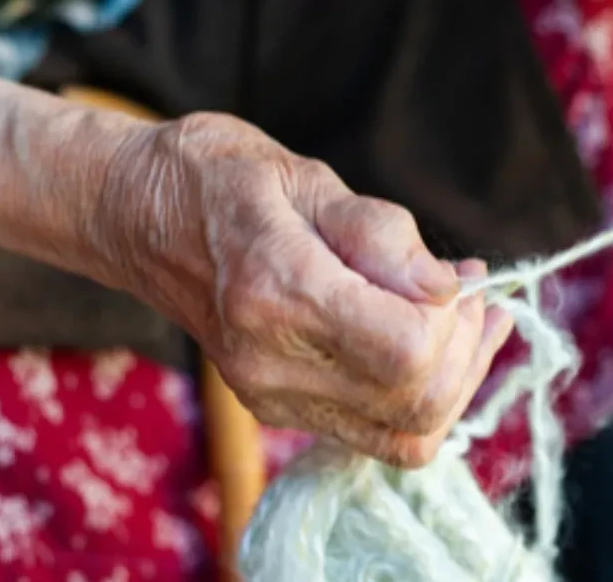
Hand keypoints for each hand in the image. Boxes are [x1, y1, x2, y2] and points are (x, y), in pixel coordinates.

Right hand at [90, 112, 514, 466]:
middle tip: (474, 293)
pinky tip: (432, 347)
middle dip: (466, 351)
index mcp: (277, 292)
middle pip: (415, 402)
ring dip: (456, 381)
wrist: (137, 215)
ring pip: (405, 434)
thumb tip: (447, 289)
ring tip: (471, 320)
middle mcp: (270, 361)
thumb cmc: (218, 177)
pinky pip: (375, 435)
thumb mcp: (304, 176)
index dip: (454, 319)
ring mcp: (270, 395)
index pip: (406, 350)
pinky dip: (421, 399)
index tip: (462, 274)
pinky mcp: (276, 408)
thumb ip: (380, 235)